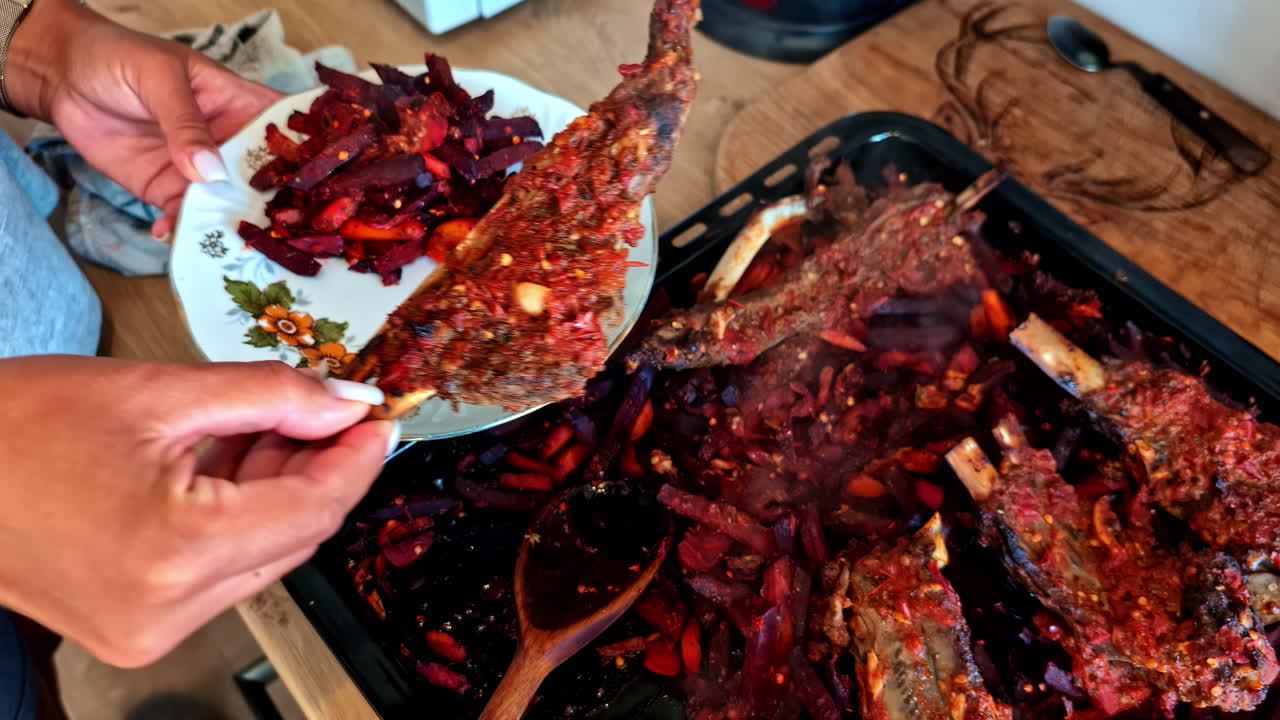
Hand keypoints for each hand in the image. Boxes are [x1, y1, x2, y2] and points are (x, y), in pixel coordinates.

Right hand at [0, 357, 394, 666]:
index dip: (356, 459)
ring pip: (261, 555)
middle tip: (330, 408)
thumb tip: (346, 404)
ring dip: (279, 490)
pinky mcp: (133, 629)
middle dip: (319, 468)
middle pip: (293, 536)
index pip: (314, 509)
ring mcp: (149, 630)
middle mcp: (169, 610)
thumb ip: (269, 396)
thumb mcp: (157, 392)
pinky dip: (239, 516)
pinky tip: (237, 459)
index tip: (376, 417)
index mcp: (177, 551)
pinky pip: (219, 571)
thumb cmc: (17, 424)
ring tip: (275, 422)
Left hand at [6, 0, 281, 238]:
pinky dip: (180, 231)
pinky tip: (173, 236)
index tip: (315, 190)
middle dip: (268, 207)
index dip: (303, 159)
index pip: (283, 132)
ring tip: (226, 245)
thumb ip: (184, 123)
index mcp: (239, 104)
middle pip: (262, 180)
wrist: (61, 77)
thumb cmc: (117, 58)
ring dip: (226, 225)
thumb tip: (210, 172)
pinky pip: (183, 217)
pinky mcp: (168, 189)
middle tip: (273, 234)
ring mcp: (199, 170)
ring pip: (225, 204)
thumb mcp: (158, 78)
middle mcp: (228, 141)